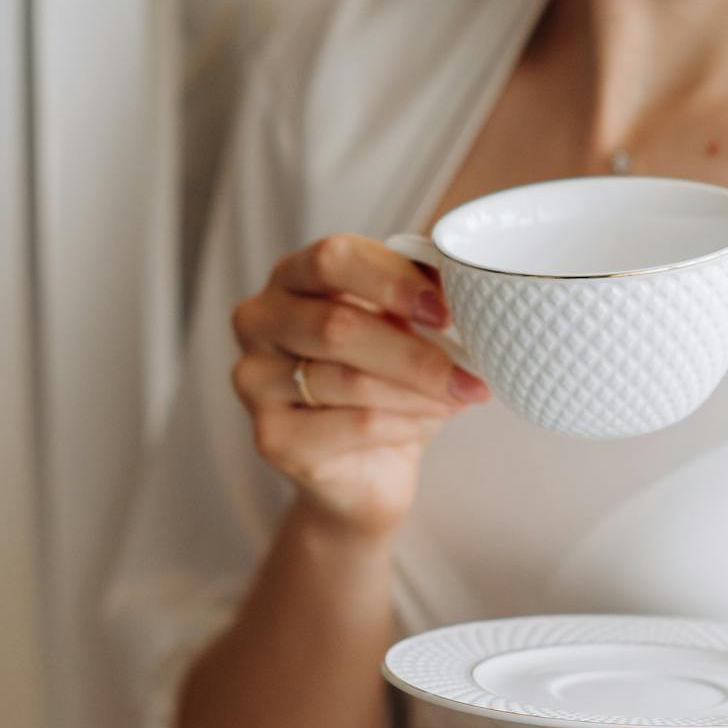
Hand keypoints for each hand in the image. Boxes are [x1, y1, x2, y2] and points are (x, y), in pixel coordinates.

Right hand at [230, 234, 488, 537]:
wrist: (364, 468)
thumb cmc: (383, 382)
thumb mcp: (402, 327)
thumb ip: (417, 295)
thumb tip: (460, 279)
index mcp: (291, 277)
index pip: (332, 259)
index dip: (392, 280)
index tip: (445, 310)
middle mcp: (259, 322)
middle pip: (337, 326)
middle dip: (415, 352)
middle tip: (471, 372)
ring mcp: (255, 381)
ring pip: (349, 381)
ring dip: (419, 391)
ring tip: (460, 397)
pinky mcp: (272, 437)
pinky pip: (353, 425)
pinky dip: (404, 424)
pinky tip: (428, 423)